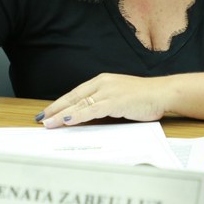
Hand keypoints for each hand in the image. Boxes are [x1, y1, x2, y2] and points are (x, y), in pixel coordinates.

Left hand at [37, 73, 167, 127]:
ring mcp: (108, 91)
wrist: (162, 93)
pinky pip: (92, 109)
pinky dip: (78, 115)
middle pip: (73, 97)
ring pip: (79, 104)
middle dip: (55, 109)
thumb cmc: (143, 97)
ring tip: (49, 123)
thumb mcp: (119, 97)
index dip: (60, 103)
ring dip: (62, 115)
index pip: (75, 93)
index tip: (48, 112)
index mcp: (102, 81)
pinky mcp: (115, 101)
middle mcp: (102, 83)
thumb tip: (86, 115)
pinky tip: (68, 121)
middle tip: (41, 118)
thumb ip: (103, 103)